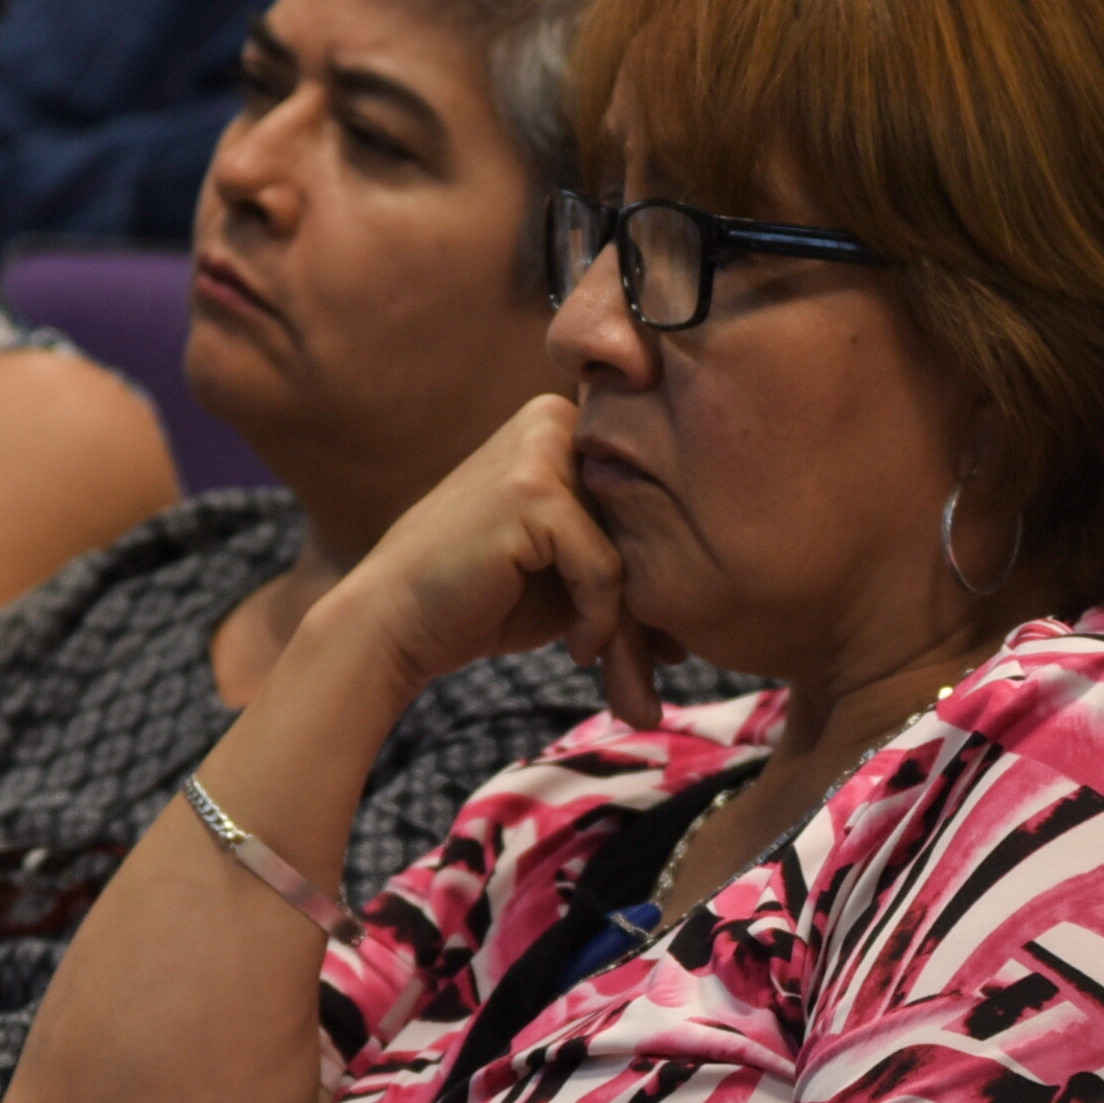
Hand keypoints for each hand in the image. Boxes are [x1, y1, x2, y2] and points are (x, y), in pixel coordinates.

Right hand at [312, 396, 682, 724]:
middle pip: (644, 523)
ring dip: (634, 630)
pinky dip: (599, 619)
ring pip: (632, 551)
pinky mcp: (534, 490)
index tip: (665, 650)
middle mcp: (558, 418)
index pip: (648, 501)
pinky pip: (608, 569)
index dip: (660, 577)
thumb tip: (710, 601)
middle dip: (654, 613)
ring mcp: (544, 447)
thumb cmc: (481, 603)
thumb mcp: (569, 575)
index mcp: (568, 424)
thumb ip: (630, 564)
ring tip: (624, 684)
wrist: (393, 625)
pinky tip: (575, 647)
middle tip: (655, 680)